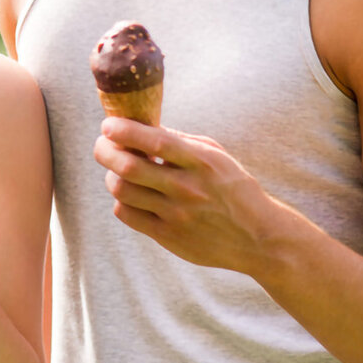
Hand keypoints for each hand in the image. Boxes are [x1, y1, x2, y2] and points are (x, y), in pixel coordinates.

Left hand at [94, 117, 283, 275]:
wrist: (259, 238)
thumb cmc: (233, 188)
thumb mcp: (216, 156)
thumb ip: (179, 141)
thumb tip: (139, 126)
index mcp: (201, 162)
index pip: (155, 141)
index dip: (124, 130)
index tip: (108, 125)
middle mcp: (187, 188)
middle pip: (128, 167)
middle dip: (105, 150)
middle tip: (103, 144)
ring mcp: (177, 215)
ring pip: (122, 190)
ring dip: (112, 175)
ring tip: (119, 170)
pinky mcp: (169, 237)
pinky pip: (127, 214)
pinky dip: (121, 201)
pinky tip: (132, 195)